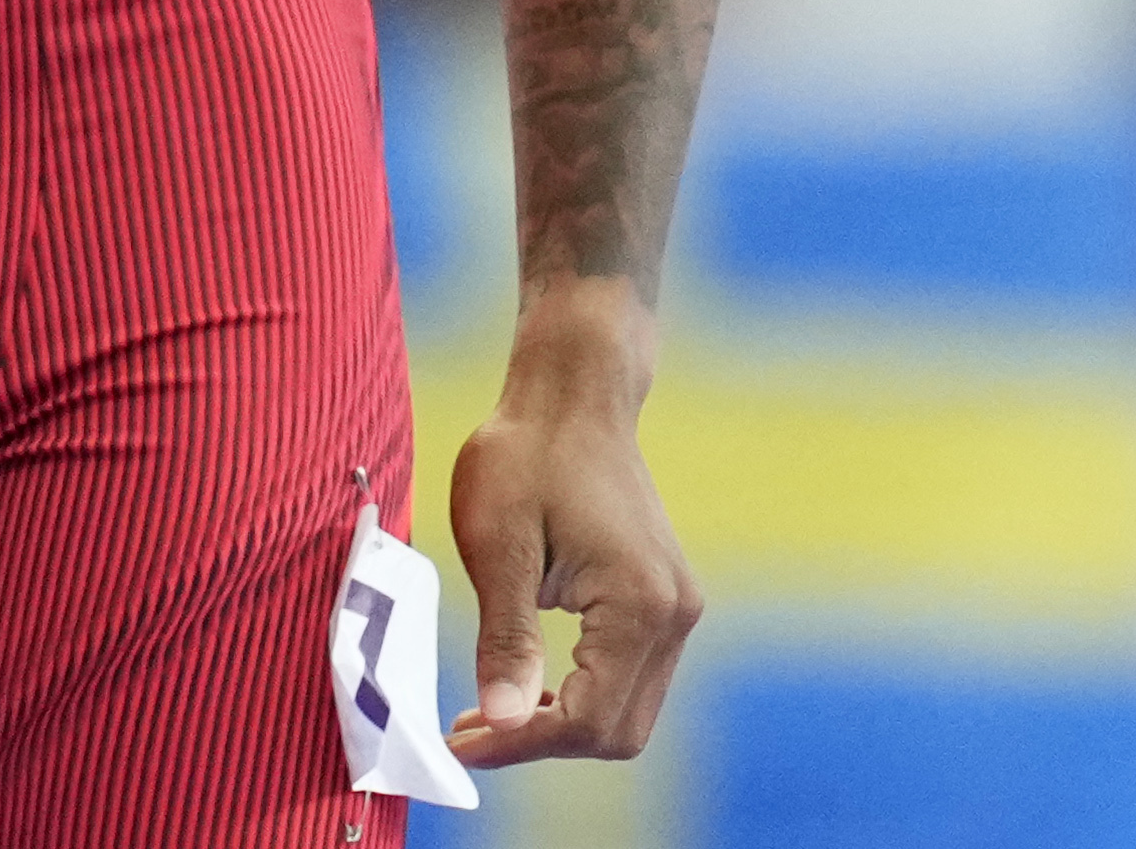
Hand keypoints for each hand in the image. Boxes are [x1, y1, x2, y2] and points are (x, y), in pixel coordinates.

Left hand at [438, 312, 700, 764]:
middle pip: (617, 731)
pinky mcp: (663, 600)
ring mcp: (676, 608)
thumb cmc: (525, 454)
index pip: (586, 719)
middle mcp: (674, 614)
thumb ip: (505, 637)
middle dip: (541, 741)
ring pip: (627, 711)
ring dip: (560, 722)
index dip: (520, 743)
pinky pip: (628, 678)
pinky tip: (526, 681)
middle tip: (470, 730)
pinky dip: (580, 694)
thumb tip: (502, 721)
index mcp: (639, 604)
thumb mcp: (498, 544)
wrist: (573, 393)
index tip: (459, 742)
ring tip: (488, 711)